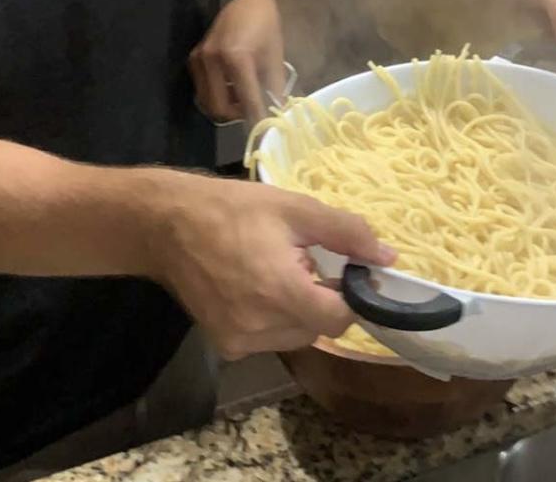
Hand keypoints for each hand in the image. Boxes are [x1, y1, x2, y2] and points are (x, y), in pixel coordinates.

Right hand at [159, 174, 395, 359]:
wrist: (167, 224)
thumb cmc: (234, 209)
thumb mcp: (295, 209)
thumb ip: (346, 233)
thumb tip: (388, 258)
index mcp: (280, 292)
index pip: (340, 318)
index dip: (350, 294)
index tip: (343, 269)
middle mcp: (260, 328)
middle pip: (318, 327)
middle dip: (320, 296)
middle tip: (299, 258)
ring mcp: (239, 342)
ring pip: (295, 335)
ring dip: (297, 308)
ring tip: (273, 268)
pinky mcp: (225, 347)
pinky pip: (268, 338)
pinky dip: (273, 317)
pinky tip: (254, 285)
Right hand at [190, 0, 286, 121]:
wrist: (250, 1)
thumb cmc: (267, 27)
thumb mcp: (275, 58)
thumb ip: (274, 89)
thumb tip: (277, 115)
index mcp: (235, 57)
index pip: (245, 100)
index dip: (256, 119)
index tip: (264, 133)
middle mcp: (212, 59)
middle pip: (219, 108)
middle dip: (237, 115)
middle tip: (254, 111)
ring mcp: (199, 59)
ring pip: (208, 102)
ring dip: (226, 107)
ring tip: (244, 98)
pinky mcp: (194, 59)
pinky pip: (203, 89)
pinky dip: (218, 95)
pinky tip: (232, 87)